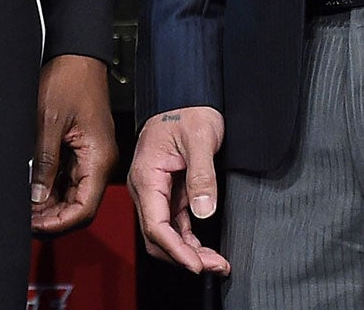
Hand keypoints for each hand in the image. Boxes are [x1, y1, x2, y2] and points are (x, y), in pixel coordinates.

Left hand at [31, 54, 115, 233]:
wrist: (76, 54)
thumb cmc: (69, 79)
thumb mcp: (49, 121)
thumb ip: (44, 162)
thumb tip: (36, 197)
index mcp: (99, 158)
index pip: (83, 208)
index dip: (58, 222)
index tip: (34, 226)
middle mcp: (99, 161)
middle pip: (78, 206)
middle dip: (52, 218)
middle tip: (24, 219)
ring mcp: (90, 155)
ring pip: (71, 194)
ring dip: (49, 204)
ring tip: (23, 208)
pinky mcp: (80, 148)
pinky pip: (67, 178)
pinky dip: (49, 188)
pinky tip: (31, 190)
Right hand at [129, 106, 230, 275]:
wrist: (186, 96)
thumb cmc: (188, 110)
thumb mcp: (200, 138)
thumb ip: (202, 175)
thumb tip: (204, 211)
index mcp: (146, 176)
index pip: (156, 225)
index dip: (176, 250)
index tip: (198, 265)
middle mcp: (146, 187)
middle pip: (158, 236)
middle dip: (185, 257)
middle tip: (215, 266)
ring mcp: (156, 192)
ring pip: (166, 234)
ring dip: (189, 252)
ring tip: (217, 263)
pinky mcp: (169, 193)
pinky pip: (175, 225)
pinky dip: (189, 241)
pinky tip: (206, 250)